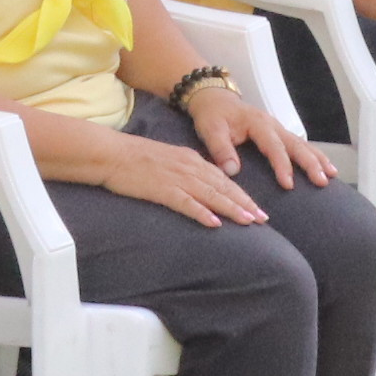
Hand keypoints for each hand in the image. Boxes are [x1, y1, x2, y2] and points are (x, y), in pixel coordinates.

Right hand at [97, 132, 273, 228]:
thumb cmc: (136, 158)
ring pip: (211, 195)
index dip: (242, 195)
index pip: (223, 179)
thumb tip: (203, 186)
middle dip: (245, 203)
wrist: (111, 153)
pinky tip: (215, 222)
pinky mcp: (162, 189)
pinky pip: (186, 202)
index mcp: (191, 159)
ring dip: (232, 209)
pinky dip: (202, 212)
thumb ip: (187, 171)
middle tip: (264, 218)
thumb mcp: (169, 159)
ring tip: (249, 221)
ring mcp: (176, 178)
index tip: (257, 208)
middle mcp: (189, 167)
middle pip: (223, 187)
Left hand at [185, 78, 332, 188]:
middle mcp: (272, 124)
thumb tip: (233, 171)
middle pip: (296, 144)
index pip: (273, 146)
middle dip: (311, 163)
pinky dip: (313, 155)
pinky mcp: (278, 134)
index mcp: (257, 123)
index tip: (288, 184)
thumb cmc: (213, 115)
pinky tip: (325, 167)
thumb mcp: (210, 130)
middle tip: (322, 180)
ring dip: (318, 159)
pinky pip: (299, 144)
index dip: (282, 165)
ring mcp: (278, 128)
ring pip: (302, 143)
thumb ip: (221, 149)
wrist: (214, 100)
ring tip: (331, 175)